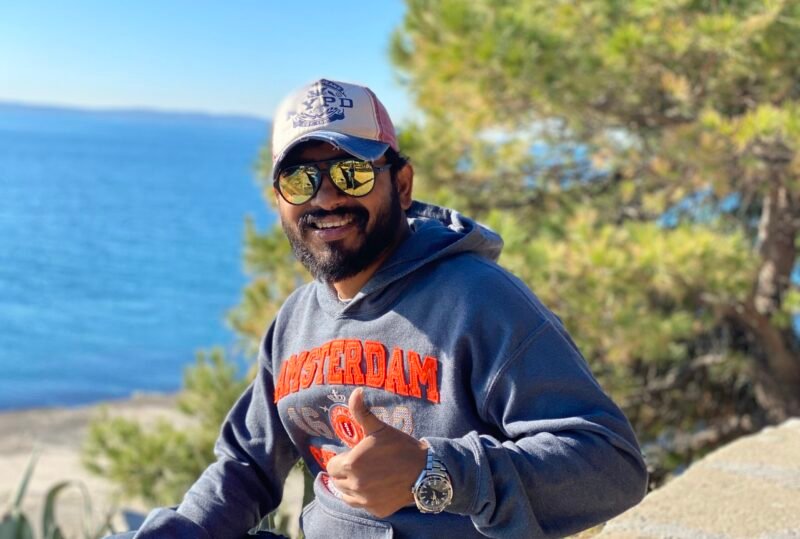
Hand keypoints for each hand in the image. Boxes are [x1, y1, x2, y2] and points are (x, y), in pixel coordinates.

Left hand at [326, 388, 427, 517]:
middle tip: (362, 465)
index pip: (332, 466)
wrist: (426, 470)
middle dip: (345, 473)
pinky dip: (366, 499)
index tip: (353, 455)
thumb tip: (356, 391)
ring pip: (347, 496)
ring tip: (367, 476)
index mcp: (350, 465)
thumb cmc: (401, 446)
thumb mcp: (380, 428)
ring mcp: (365, 501)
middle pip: (338, 482)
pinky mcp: (377, 510)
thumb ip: (361, 412)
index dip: (341, 459)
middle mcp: (354, 486)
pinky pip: (363, 505)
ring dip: (352, 487)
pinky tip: (378, 488)